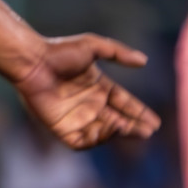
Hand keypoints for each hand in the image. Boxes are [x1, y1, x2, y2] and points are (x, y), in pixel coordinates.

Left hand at [12, 34, 160, 148]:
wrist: (33, 62)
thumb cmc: (60, 51)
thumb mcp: (93, 46)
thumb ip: (119, 53)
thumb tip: (144, 60)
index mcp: (98, 87)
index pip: (124, 103)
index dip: (139, 112)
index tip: (155, 122)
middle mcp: (89, 104)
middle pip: (117, 120)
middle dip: (134, 127)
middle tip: (148, 131)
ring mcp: (76, 117)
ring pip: (103, 132)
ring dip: (117, 132)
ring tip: (127, 126)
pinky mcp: (61, 128)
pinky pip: (83, 141)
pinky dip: (97, 139)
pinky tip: (109, 131)